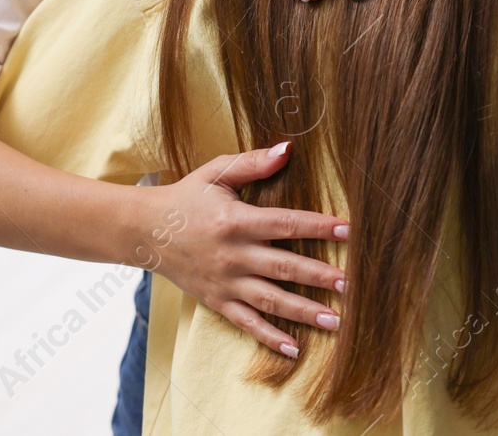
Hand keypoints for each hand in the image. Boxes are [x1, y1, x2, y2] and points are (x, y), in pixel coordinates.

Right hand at [139, 142, 348, 358]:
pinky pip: (246, 323)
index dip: (319, 226)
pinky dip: (269, 337)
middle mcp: (233, 255)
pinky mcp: (217, 301)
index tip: (350, 231)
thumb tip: (289, 148)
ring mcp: (225, 282)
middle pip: (284, 267)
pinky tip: (294, 348)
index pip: (286, 223)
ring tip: (336, 321)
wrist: (145, 231)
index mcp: (237, 221)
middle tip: (352, 285)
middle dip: (319, 277)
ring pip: (270, 300)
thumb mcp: (216, 172)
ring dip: (304, 312)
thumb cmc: (187, 198)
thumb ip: (253, 162)